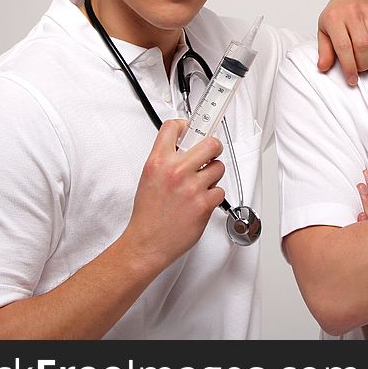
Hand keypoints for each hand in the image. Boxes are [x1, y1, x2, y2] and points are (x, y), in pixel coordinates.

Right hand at [122, 120, 225, 272]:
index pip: (174, 127)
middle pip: (210, 143)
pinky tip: (200, 201)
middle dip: (213, 148)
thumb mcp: (149, 177)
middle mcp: (176, 171)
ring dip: (213, 175)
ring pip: (218, 167)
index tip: (194, 127)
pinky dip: (213, 196)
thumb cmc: (148, 214)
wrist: (147, 243)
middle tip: (209, 155)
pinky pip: (220, 190)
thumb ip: (165, 159)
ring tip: (199, 185)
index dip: (187, 125)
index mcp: (158, 162)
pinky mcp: (204, 203)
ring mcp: (192, 187)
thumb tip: (183, 146)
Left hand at [317, 0, 367, 85]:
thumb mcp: (324, 31)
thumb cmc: (336, 15)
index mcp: (334, 18)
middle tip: (360, 69)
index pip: (344, 47)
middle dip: (363, 64)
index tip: (351, 78)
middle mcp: (352, 12)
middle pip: (362, 47)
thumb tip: (323, 67)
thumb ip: (324, 50)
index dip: (349, 67)